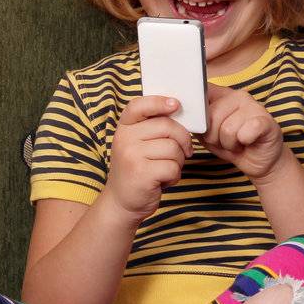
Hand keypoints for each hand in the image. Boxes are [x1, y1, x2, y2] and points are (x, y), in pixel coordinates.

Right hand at [105, 95, 191, 223]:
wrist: (121, 202)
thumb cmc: (138, 169)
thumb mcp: (139, 144)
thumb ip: (154, 127)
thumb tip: (180, 109)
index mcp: (124, 127)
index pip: (140, 105)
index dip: (159, 101)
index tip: (176, 105)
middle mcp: (124, 139)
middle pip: (168, 127)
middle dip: (182, 141)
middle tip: (180, 154)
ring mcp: (131, 155)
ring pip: (174, 148)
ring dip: (177, 162)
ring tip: (163, 170)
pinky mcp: (140, 173)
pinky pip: (173, 167)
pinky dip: (174, 176)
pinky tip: (161, 181)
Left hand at [203, 84, 285, 179]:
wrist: (258, 161)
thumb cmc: (232, 145)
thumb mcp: (207, 134)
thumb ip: (196, 122)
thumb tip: (183, 117)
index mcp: (222, 95)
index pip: (201, 93)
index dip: (196, 112)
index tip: (200, 126)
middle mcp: (238, 96)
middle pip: (211, 116)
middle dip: (213, 137)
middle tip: (224, 140)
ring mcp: (254, 106)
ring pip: (227, 129)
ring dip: (229, 144)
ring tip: (237, 143)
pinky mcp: (266, 121)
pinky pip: (245, 133)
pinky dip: (243, 142)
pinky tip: (248, 142)